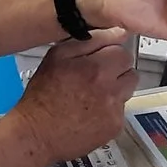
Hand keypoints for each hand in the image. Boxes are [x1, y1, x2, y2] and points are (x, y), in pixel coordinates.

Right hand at [9, 30, 135, 165]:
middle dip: (116, 72)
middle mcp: (109, 89)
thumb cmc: (42, 96)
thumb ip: (91, 41)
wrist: (36, 134)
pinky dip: (110, 111)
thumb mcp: (57, 57)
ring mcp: (114, 110)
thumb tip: (119, 33)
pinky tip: (91, 113)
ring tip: (92, 96)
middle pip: (130, 71)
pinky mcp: (115, 127)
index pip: (122, 52)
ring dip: (115, 90)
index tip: (97, 62)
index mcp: (96, 68)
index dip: (109, 56)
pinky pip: (121, 111)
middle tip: (94, 80)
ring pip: (128, 91)